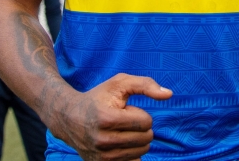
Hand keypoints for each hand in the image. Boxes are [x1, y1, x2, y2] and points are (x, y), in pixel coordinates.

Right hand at [49, 73, 170, 160]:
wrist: (69, 118)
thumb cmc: (99, 98)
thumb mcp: (120, 84)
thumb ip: (146, 84)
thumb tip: (169, 94)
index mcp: (106, 118)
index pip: (145, 122)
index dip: (141, 114)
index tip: (127, 111)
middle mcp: (102, 140)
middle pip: (145, 139)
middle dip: (141, 128)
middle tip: (124, 122)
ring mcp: (101, 156)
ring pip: (140, 152)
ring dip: (137, 140)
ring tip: (121, 132)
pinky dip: (132, 154)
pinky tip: (122, 144)